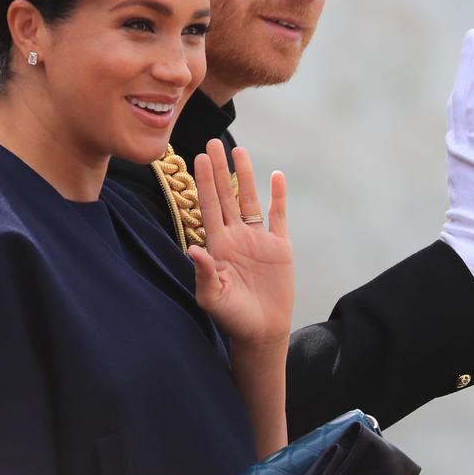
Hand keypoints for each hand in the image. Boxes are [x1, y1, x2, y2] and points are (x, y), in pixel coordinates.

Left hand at [190, 139, 293, 345]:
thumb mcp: (213, 298)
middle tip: (212, 142)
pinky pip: (278, 216)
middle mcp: (235, 237)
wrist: (261, 332)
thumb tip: (194, 249)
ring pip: (249, 200)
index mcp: (217, 246)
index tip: (198, 158)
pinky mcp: (279, 247)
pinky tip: (275, 176)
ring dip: (244, 176)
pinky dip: (278, 196)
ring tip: (239, 150)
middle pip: (226, 196)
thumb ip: (205, 273)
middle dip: (219, 170)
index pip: (208, 207)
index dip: (204, 183)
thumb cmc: (232, 318)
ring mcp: (258, 240)